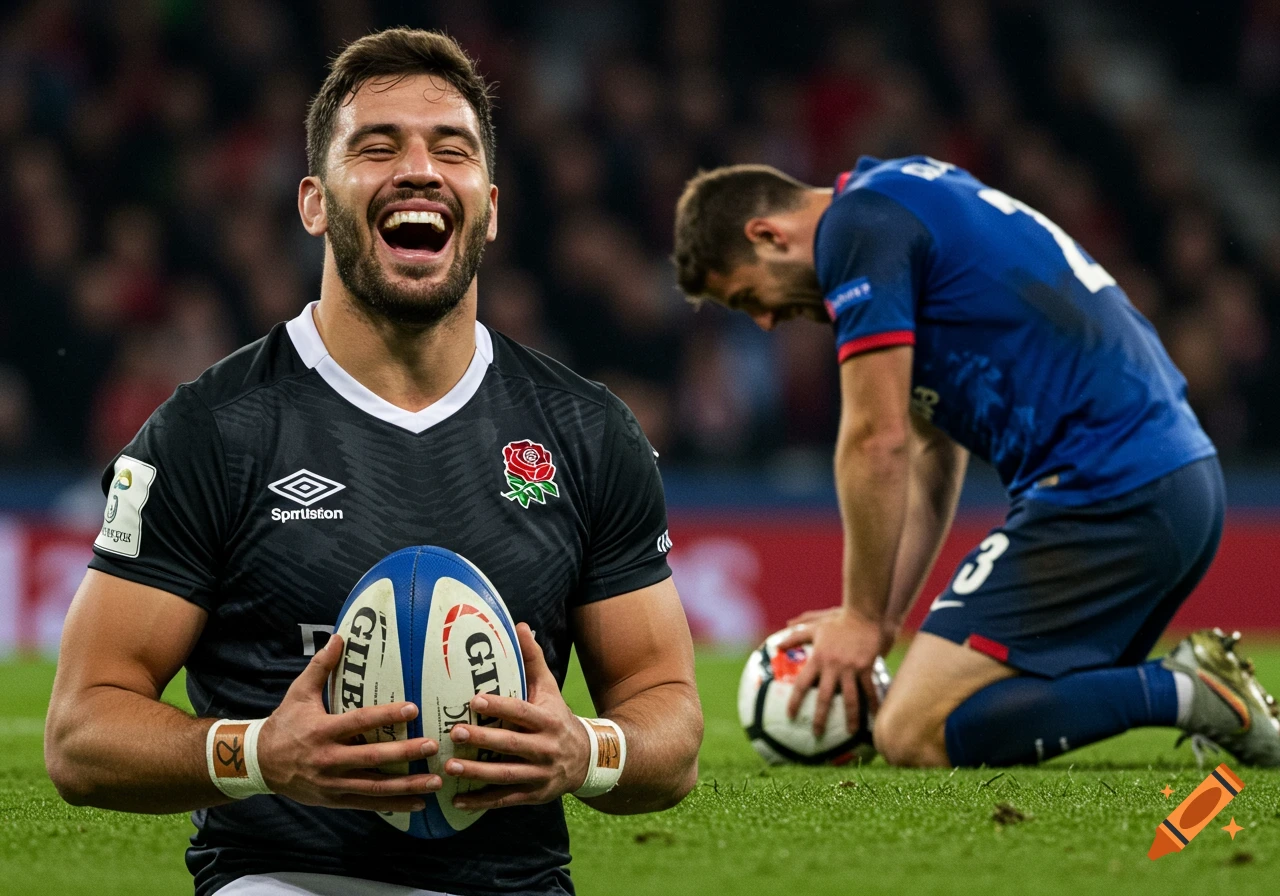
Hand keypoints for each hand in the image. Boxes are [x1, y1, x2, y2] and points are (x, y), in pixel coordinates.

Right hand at [256, 635, 441, 811]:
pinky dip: (394, 805)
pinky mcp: (335, 800)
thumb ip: (320, 666)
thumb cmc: (285, 724)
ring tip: (435, 781)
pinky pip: (368, 804)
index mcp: (323, 730)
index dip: (386, 715)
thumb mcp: (299, 693)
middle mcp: (329, 759)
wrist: (259, 764)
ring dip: (407, 786)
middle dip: (404, 753)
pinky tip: (418, 803)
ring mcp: (333, 783)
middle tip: (431, 745)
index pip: (359, 722)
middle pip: (372, 758)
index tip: (413, 709)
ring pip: (375, 787)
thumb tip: (338, 636)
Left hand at [442, 623, 591, 809]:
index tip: (474, 701)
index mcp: (548, 720)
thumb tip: (521, 626)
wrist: (588, 759)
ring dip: (477, 773)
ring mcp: (540, 774)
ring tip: (450, 766)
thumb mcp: (550, 689)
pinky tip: (457, 800)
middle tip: (454, 733)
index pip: (522, 712)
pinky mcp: (533, 795)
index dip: (499, 707)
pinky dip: (481, 801)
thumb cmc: (558, 718)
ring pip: (507, 775)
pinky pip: (505, 799)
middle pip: (512, 744)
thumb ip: (533, 660)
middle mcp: (546, 748)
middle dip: (482, 741)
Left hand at [778, 608, 881, 736]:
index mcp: (818, 658)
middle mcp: (832, 666)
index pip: (801, 684)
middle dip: (820, 718)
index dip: (795, 701)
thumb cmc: (838, 621)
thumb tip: (775, 644)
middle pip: (824, 697)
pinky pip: (870, 690)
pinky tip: (874, 717)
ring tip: (852, 733)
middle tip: (817, 734)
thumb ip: (796, 635)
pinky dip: (872, 704)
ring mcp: (851, 668)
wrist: (864, 615)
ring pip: (850, 698)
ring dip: (851, 717)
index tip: (790, 716)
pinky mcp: (867, 667)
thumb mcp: (815, 626)